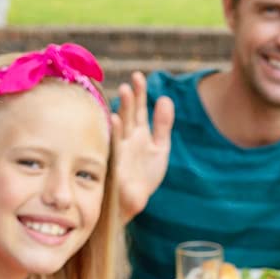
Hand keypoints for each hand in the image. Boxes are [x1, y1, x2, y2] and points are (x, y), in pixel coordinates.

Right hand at [113, 72, 172, 218]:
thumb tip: (165, 98)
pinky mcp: (114, 164)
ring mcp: (119, 150)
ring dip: (122, 109)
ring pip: (120, 126)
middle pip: (129, 114)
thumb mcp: (159, 148)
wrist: (132, 202)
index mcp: (137, 133)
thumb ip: (163, 125)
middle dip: (129, 98)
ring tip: (123, 91)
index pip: (138, 109)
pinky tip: (115, 120)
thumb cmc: (143, 176)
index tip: (138, 76)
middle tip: (130, 82)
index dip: (139, 93)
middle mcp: (126, 138)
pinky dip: (114, 133)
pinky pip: (114, 146)